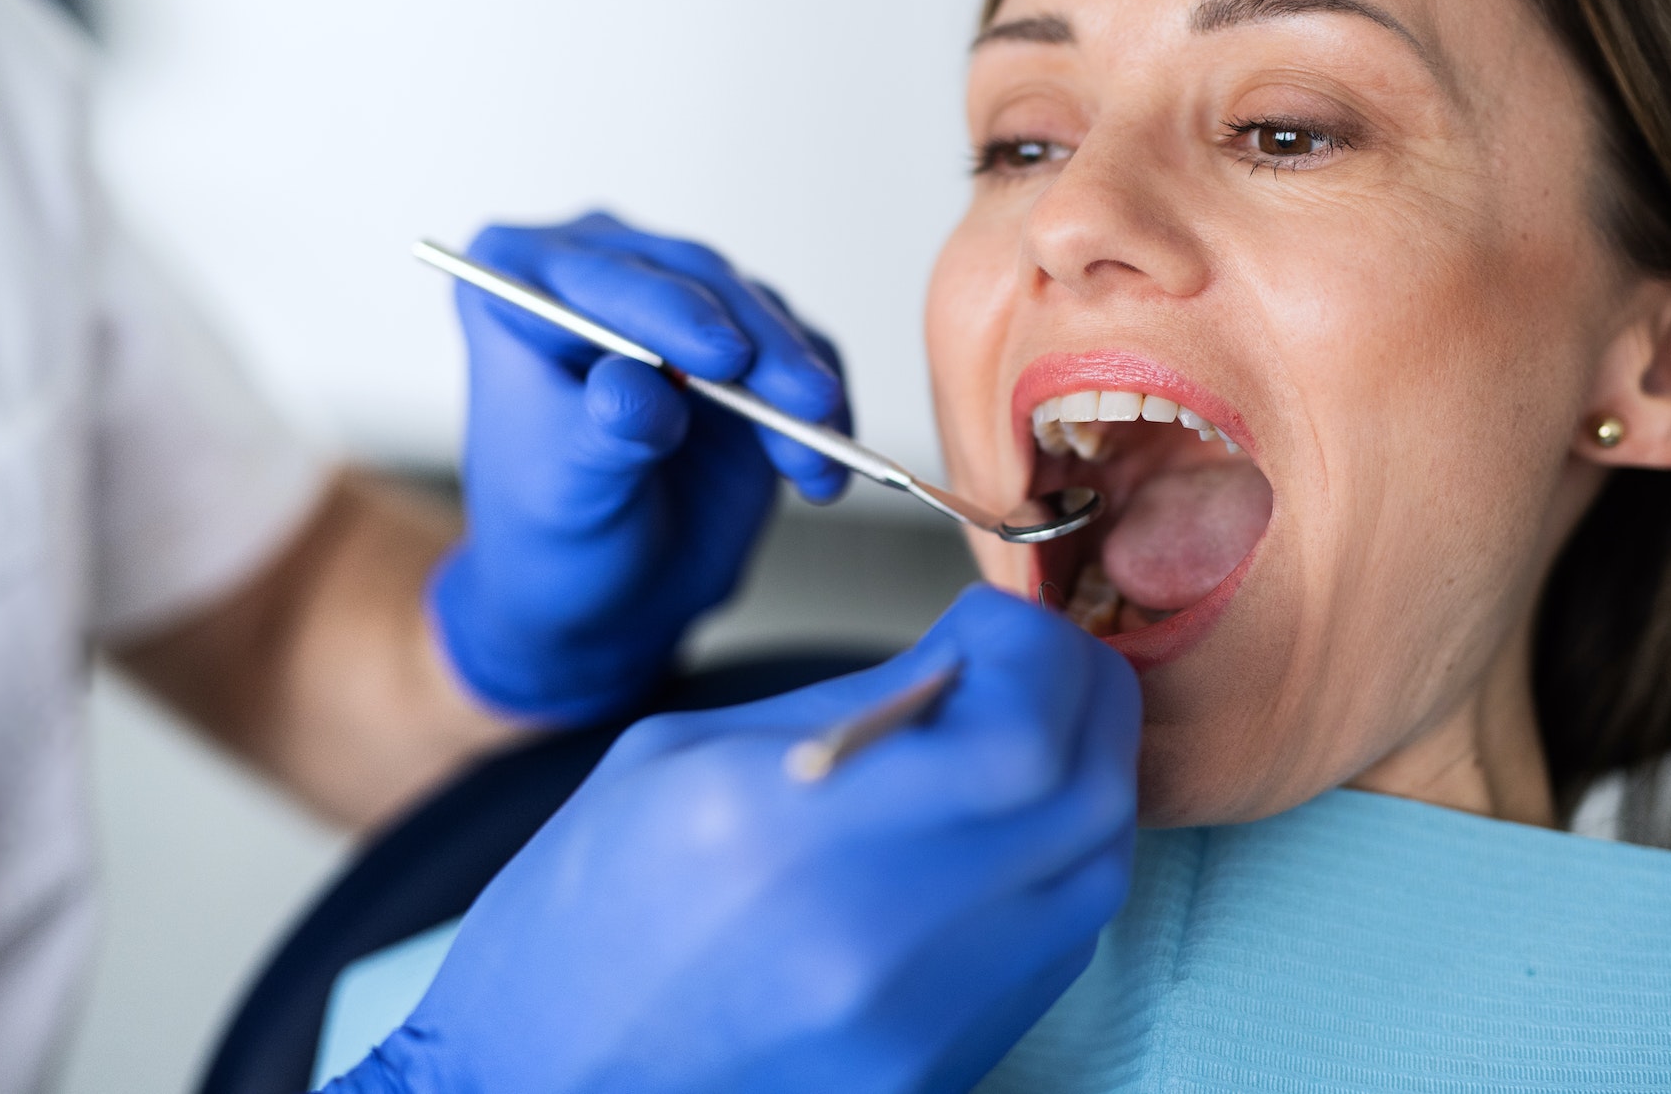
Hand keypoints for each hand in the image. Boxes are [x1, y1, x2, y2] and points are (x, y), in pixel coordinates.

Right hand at [329, 586, 1141, 1093]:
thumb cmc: (576, 929)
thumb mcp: (679, 760)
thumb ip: (851, 706)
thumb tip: (969, 656)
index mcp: (792, 831)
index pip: (1018, 728)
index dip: (1036, 652)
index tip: (998, 621)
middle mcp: (878, 935)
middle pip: (1086, 795)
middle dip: (1082, 698)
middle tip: (1036, 659)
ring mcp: (921, 1020)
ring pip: (1095, 870)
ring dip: (1082, 777)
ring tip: (1023, 733)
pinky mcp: (940, 1067)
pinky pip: (1056, 945)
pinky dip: (1056, 864)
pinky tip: (999, 829)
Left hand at [431, 211, 850, 723]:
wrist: (608, 590)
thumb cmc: (558, 536)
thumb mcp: (570, 494)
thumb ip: (604, 435)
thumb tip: (637, 386)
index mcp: (517, 288)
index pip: (601, 281)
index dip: (670, 312)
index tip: (726, 360)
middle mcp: (600, 274)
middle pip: (697, 283)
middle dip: (762, 348)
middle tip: (806, 404)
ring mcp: (681, 302)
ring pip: (761, 313)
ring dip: (800, 385)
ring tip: (815, 461)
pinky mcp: (748, 342)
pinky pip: (803, 352)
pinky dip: (824, 409)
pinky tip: (824, 469)